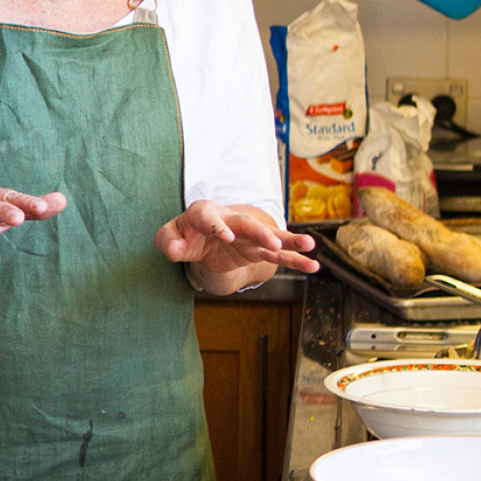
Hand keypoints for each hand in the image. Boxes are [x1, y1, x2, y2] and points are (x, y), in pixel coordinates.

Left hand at [154, 201, 317, 293]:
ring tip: (310, 246)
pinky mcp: (256, 250)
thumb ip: (168, 242)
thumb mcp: (168, 237)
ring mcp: (246, 236)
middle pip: (247, 224)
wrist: (200, 235)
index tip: (226, 237)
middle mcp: (230, 221)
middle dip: (260, 232)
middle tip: (273, 244)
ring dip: (288, 242)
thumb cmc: (183, 234)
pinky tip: (312, 267)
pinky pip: (276, 256)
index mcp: (204, 213)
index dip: (217, 227)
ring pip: (269, 237)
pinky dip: (293, 260)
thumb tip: (176, 250)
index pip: (210, 218)